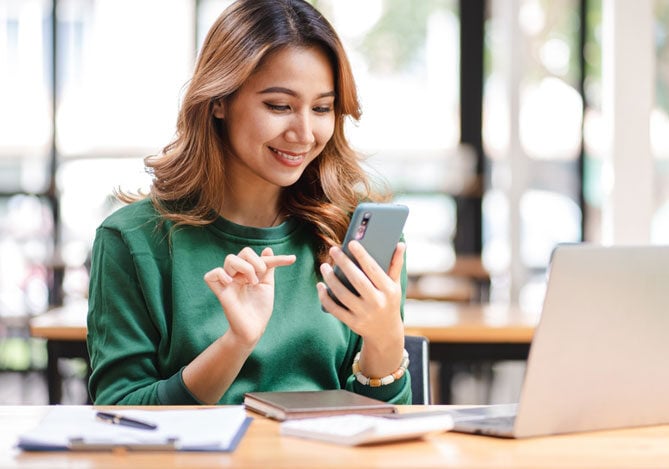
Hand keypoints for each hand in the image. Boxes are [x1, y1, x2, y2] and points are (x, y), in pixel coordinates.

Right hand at [204, 247, 295, 347]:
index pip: (259, 257)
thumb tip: (267, 249)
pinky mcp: (221, 293)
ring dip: (245, 267)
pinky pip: (211, 275)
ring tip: (251, 282)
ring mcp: (228, 283)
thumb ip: (267, 267)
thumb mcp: (267, 285)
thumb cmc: (259, 309)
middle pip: (243, 252)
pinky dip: (221, 274)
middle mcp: (237, 275)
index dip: (276, 258)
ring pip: (230, 259)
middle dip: (256, 261)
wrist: (253, 329)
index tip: (292, 260)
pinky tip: (232, 283)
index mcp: (248, 272)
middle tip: (261, 278)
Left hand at [317, 240, 405, 356]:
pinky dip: (325, 297)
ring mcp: (364, 314)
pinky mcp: (353, 323)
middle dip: (343, 263)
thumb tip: (400, 244)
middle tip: (333, 250)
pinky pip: (335, 309)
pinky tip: (320, 286)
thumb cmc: (389, 302)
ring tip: (324, 266)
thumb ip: (396, 265)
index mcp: (389, 290)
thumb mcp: (395, 285)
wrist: (386, 333)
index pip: (373, 269)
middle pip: (356, 280)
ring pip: (342, 294)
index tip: (351, 242)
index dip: (362, 255)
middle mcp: (377, 303)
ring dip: (330, 279)